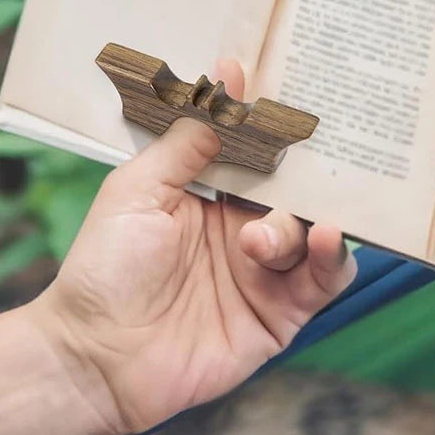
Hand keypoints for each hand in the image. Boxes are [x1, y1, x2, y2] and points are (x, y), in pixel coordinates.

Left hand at [37, 60, 356, 433]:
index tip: (283, 76)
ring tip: (262, 237)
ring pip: (313, 228)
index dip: (267, 117)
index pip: (251, 147)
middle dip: (306, 165)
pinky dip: (335, 257)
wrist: (98, 358)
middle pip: (293, 185)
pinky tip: (327, 239)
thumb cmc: (106, 269)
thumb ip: (183, 146)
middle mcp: (241, 225)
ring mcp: (263, 269)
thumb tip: (221, 86)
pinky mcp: (281, 312)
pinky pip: (325, 279)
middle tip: (323, 141)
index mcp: (207, 194)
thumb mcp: (135, 192)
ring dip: (301, 223)